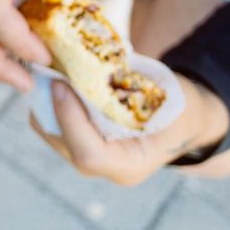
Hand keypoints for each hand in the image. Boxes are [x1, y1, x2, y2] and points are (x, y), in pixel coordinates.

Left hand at [30, 77, 229, 185]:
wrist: (185, 123)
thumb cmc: (181, 107)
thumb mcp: (169, 98)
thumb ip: (133, 88)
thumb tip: (91, 60)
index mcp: (131, 166)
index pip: (88, 154)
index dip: (70, 120)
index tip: (61, 84)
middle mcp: (105, 169)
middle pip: (61, 142)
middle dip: (50, 105)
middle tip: (48, 69)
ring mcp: (89, 159)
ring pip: (51, 133)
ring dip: (45, 100)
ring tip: (50, 68)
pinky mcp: (79, 144)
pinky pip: (53, 125)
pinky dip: (49, 100)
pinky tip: (55, 76)